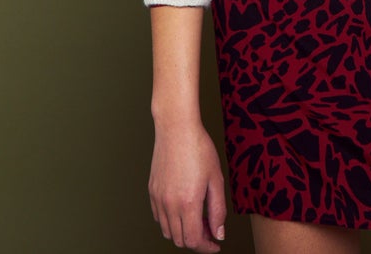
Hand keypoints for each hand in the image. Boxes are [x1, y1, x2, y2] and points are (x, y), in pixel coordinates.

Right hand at [149, 120, 225, 251]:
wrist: (176, 128)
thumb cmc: (198, 148)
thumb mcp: (216, 178)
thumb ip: (218, 210)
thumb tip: (218, 233)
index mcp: (188, 203)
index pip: (193, 241)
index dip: (206, 247)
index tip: (215, 244)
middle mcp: (169, 204)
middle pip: (180, 240)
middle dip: (196, 240)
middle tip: (210, 228)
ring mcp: (158, 199)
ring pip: (168, 231)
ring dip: (183, 231)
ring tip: (197, 217)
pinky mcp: (152, 192)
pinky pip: (159, 217)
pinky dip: (171, 221)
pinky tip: (183, 207)